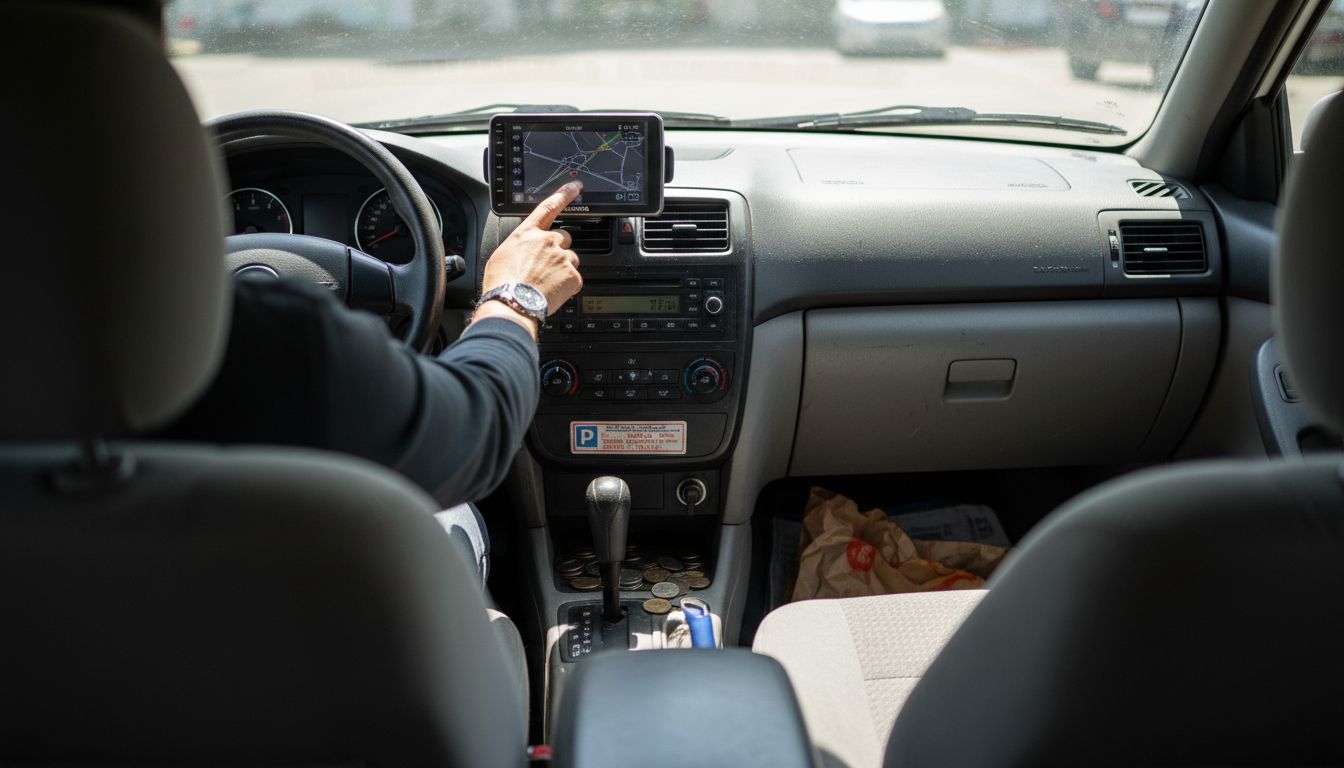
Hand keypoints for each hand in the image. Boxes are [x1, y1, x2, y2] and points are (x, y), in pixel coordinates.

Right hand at [481, 181, 583, 315]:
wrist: (511, 303)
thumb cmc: (502, 282)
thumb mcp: (502, 255)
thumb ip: (519, 246)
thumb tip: (523, 251)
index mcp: (528, 233)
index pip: (549, 207)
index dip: (564, 195)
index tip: (575, 187)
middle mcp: (548, 241)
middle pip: (564, 237)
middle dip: (559, 248)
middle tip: (547, 266)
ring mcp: (562, 257)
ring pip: (571, 259)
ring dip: (563, 269)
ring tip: (547, 283)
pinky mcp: (572, 276)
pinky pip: (575, 280)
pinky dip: (567, 287)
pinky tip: (553, 293)